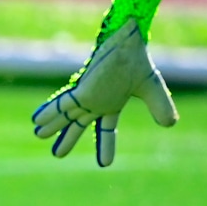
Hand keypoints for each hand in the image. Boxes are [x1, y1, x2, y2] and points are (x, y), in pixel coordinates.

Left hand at [31, 21, 178, 165]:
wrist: (128, 41)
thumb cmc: (137, 61)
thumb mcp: (153, 89)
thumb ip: (160, 107)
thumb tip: (170, 125)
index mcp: (112, 104)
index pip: (107, 130)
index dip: (106, 145)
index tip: (105, 164)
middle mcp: (96, 102)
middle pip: (80, 125)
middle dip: (69, 138)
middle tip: (57, 155)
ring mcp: (87, 97)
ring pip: (67, 116)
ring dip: (53, 126)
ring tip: (39, 135)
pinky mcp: (82, 90)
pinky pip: (63, 104)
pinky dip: (50, 112)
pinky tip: (36, 120)